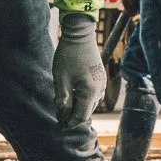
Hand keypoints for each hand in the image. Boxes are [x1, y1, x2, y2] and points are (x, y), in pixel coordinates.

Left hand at [53, 11, 105, 127]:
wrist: (80, 34)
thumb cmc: (68, 55)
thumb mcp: (61, 79)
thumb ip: (62, 100)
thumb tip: (62, 117)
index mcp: (90, 92)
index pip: (81, 116)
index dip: (69, 123)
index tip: (58, 125)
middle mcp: (100, 90)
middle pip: (86, 112)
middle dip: (73, 116)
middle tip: (58, 116)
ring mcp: (102, 84)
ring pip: (90, 104)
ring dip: (77, 107)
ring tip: (63, 104)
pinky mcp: (100, 78)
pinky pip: (93, 95)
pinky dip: (82, 99)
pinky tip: (72, 94)